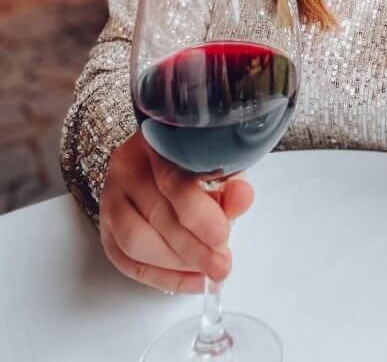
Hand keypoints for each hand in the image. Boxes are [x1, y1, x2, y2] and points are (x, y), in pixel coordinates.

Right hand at [99, 131, 253, 293]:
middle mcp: (127, 167)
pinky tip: (192, 280)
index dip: (197, 213)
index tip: (221, 236)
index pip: (172, 180)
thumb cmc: (194, 161)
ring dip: (176, 264)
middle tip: (221, 264)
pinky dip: (163, 277)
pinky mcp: (107, 228)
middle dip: (193, 248)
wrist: (163, 161)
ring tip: (208, 271)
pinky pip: (128, 263)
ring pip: (134, 242)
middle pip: (155, 215)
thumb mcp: (218, 165)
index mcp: (156, 142)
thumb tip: (242, 198)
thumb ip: (230, 184)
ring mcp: (112, 199)